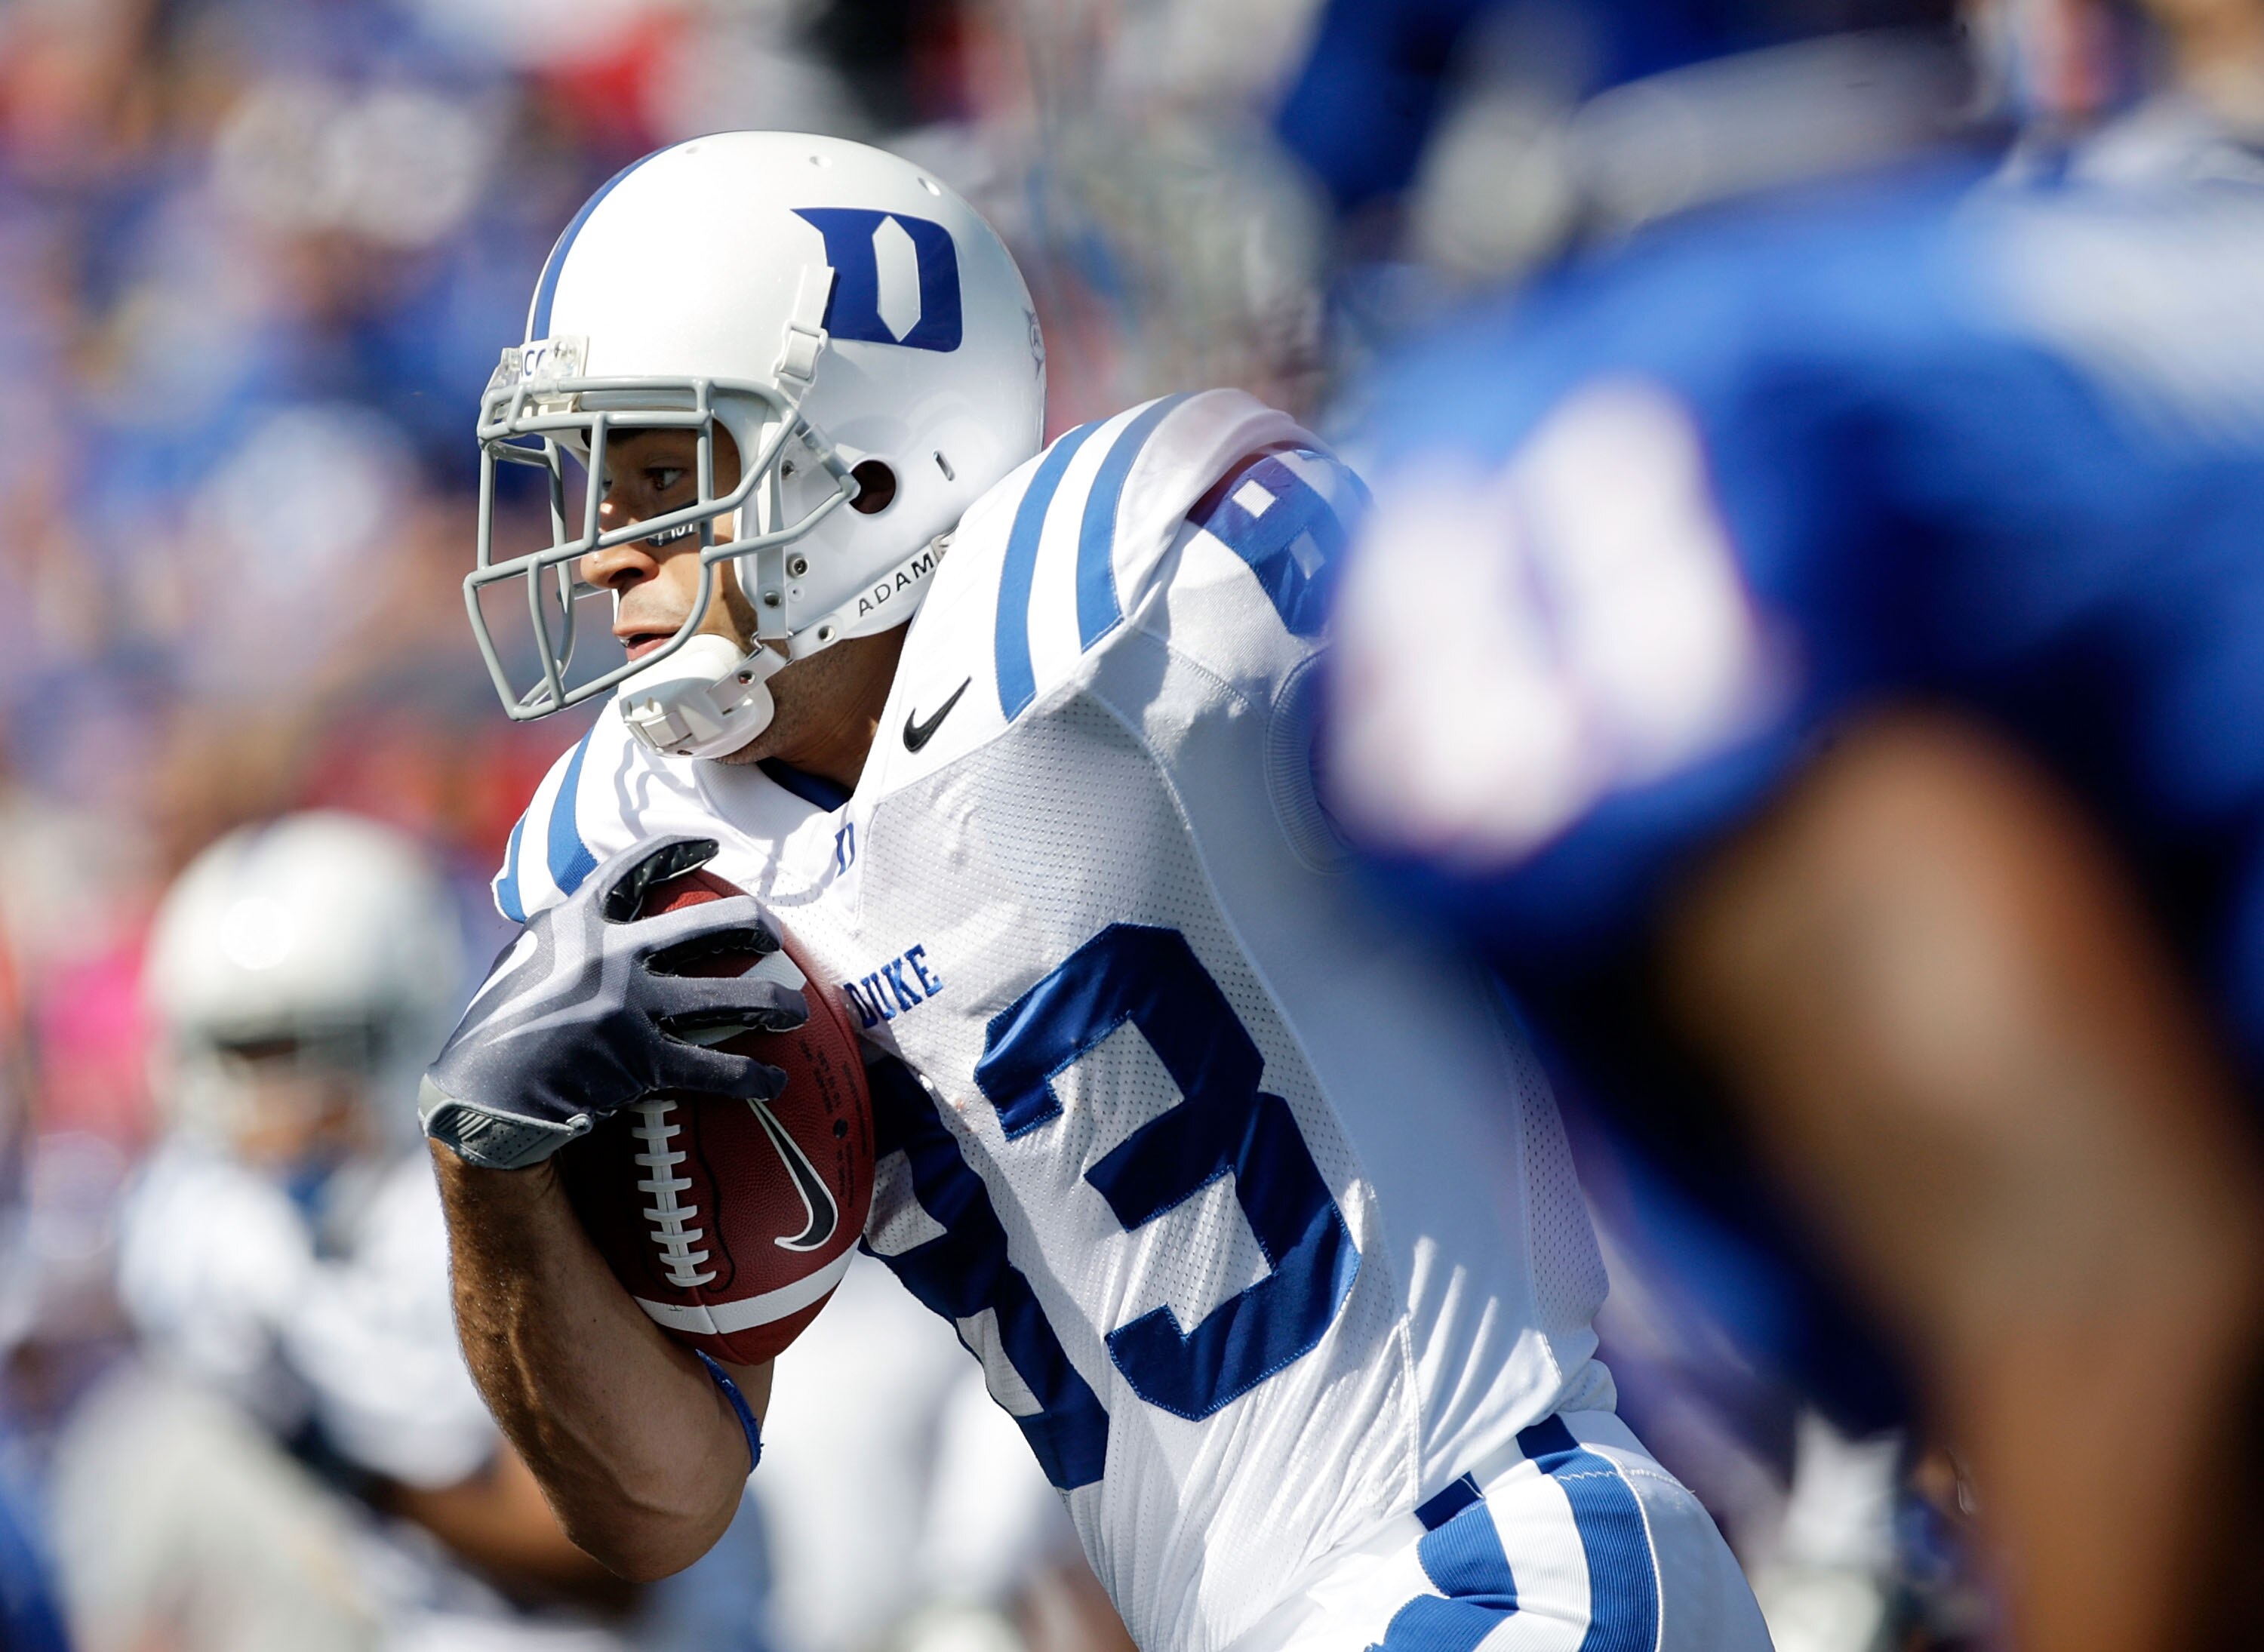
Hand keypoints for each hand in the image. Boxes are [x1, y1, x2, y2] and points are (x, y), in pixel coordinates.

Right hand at [420, 836, 807, 1169]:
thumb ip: (557, 943)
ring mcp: (628, 1005)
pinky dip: (751, 1076)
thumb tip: (581, 924)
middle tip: (775, 934)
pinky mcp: (639, 1058)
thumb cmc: (495, 1034)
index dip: (675, 851)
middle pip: (705, 925)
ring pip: (726, 995)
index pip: (631, 870)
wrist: (481, 1096)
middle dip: (753, 924)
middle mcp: (608, 954)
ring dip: (772, 1001)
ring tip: (797, 1009)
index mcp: (575, 923)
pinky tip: (776, 1082)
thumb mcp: (518, 966)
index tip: (710, 847)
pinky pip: (713, 1066)